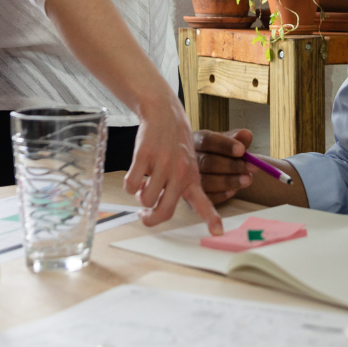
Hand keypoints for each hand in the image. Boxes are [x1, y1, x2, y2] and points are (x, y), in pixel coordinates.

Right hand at [126, 92, 223, 232]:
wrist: (164, 113)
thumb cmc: (174, 144)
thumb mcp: (186, 164)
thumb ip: (178, 187)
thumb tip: (155, 211)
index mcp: (192, 177)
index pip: (204, 201)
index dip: (211, 218)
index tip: (218, 233)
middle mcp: (179, 172)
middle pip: (164, 212)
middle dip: (150, 219)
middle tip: (144, 214)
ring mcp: (162, 163)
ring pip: (145, 199)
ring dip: (139, 196)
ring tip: (144, 182)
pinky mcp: (145, 155)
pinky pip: (131, 185)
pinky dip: (129, 185)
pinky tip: (135, 173)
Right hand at [194, 128, 253, 204]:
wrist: (214, 168)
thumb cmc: (221, 153)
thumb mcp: (229, 142)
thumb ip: (238, 138)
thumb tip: (246, 135)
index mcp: (196, 140)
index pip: (207, 140)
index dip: (225, 145)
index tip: (242, 150)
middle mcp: (188, 159)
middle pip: (207, 162)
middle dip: (232, 165)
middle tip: (252, 167)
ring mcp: (187, 179)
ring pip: (206, 181)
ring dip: (229, 181)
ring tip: (248, 179)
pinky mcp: (191, 197)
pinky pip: (205, 197)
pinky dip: (221, 194)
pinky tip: (233, 191)